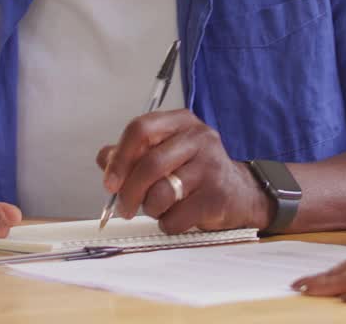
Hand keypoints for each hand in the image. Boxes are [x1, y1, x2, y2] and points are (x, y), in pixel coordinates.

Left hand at [96, 109, 271, 232]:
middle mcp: (198, 138)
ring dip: (151, 208)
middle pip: (149, 164)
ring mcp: (211, 165)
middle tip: (124, 208)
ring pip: (161, 193)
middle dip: (130, 192)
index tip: (110, 182)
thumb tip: (105, 159)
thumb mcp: (165, 152)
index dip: (120, 158)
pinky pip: (176, 217)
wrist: (240, 194)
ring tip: (159, 208)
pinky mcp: (217, 195)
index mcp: (180, 122)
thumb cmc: (195, 173)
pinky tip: (178, 217)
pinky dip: (168, 223)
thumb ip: (133, 153)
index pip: (140, 129)